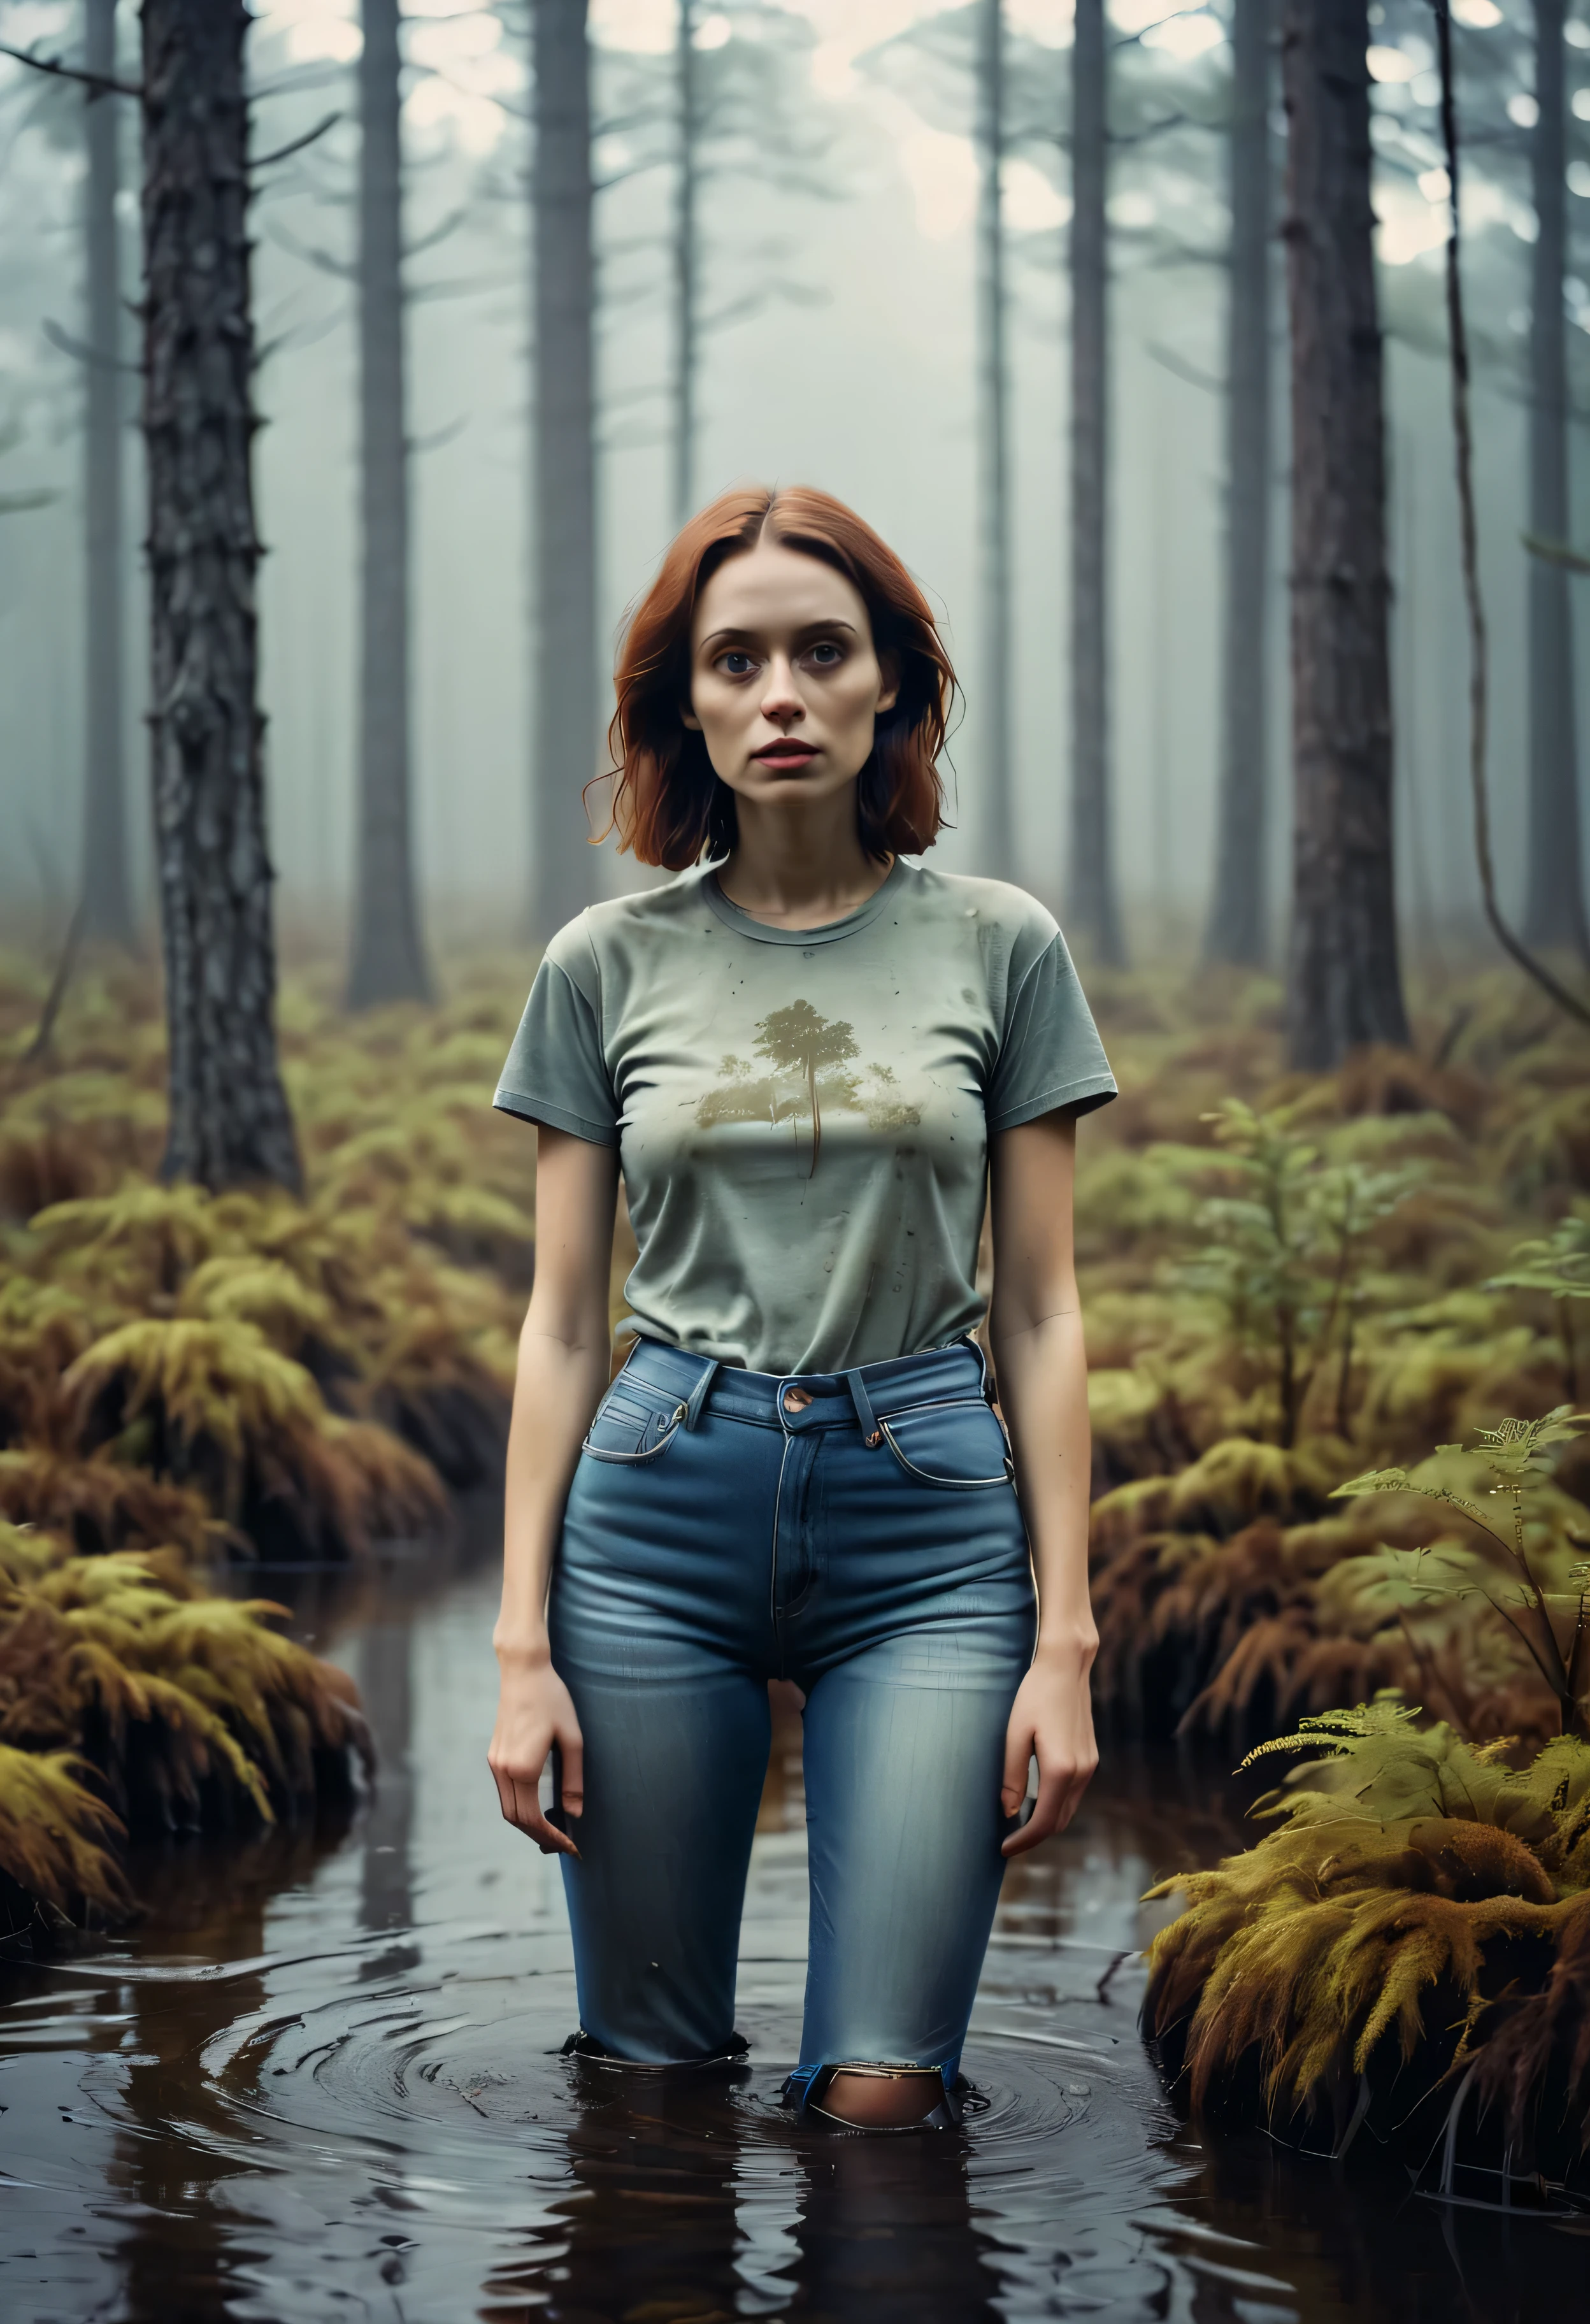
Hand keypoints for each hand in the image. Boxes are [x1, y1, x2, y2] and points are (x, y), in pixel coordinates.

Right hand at [487, 1649, 583, 1856]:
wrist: (523, 1672)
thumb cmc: (553, 1701)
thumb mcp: (573, 1739)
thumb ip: (573, 1779)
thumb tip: (575, 1813)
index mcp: (523, 1768)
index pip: (534, 1819)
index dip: (552, 1837)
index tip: (571, 1847)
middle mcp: (503, 1769)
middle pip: (517, 1820)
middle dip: (540, 1837)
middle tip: (564, 1844)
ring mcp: (495, 1763)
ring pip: (508, 1808)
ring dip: (529, 1824)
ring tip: (554, 1831)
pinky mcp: (495, 1756)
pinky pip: (505, 1792)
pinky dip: (521, 1807)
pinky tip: (539, 1807)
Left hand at [998, 1649, 1097, 1857]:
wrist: (1067, 1667)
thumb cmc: (1035, 1696)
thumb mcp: (1014, 1734)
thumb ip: (1012, 1776)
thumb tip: (1009, 1811)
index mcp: (1061, 1769)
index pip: (1043, 1822)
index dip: (1023, 1841)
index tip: (1003, 1849)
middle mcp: (1081, 1772)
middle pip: (1059, 1821)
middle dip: (1034, 1836)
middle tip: (1008, 1841)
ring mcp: (1090, 1765)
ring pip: (1069, 1809)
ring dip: (1047, 1822)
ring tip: (1019, 1824)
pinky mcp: (1091, 1757)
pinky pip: (1074, 1794)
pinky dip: (1057, 1805)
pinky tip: (1038, 1800)